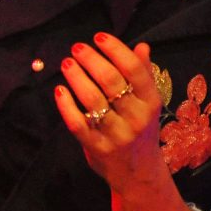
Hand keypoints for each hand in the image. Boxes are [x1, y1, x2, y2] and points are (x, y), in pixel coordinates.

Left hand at [55, 32, 167, 194]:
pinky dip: (66, 105)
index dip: (115, 49)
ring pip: (92, 100)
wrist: (139, 174)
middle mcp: (136, 117)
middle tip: (77, 48)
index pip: (134, 69)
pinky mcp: (97, 148)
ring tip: (67, 64)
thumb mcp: (148, 103)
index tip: (99, 37)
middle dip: (91, 60)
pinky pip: (78, 123)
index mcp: (150, 102)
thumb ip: (144, 74)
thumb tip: (142, 46)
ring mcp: (116, 134)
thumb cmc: (141, 130)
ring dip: (77, 78)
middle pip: (111, 81)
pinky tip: (60, 90)